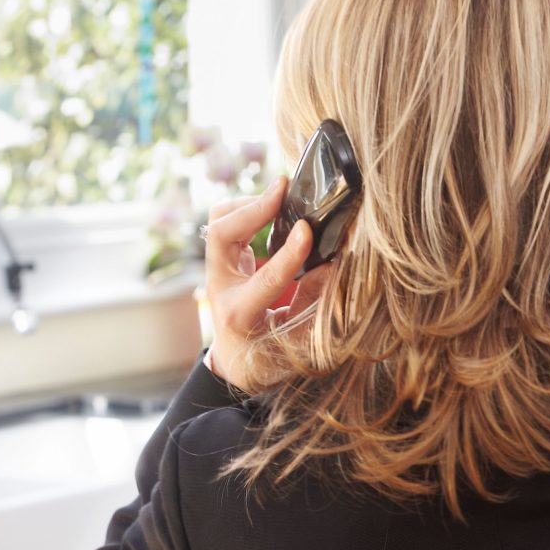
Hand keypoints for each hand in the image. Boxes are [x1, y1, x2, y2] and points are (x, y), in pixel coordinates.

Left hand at [203, 176, 324, 391]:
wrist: (235, 361)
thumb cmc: (269, 355)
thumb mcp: (298, 339)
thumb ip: (314, 304)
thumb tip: (331, 265)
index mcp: (240, 315)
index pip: (264, 279)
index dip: (288, 254)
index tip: (308, 229)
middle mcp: (220, 288)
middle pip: (220, 234)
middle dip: (252, 207)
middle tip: (284, 188)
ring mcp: (217, 270)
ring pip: (219, 221)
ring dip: (248, 203)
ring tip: (280, 198)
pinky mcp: (222, 257)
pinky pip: (226, 221)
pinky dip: (248, 208)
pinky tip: (272, 210)